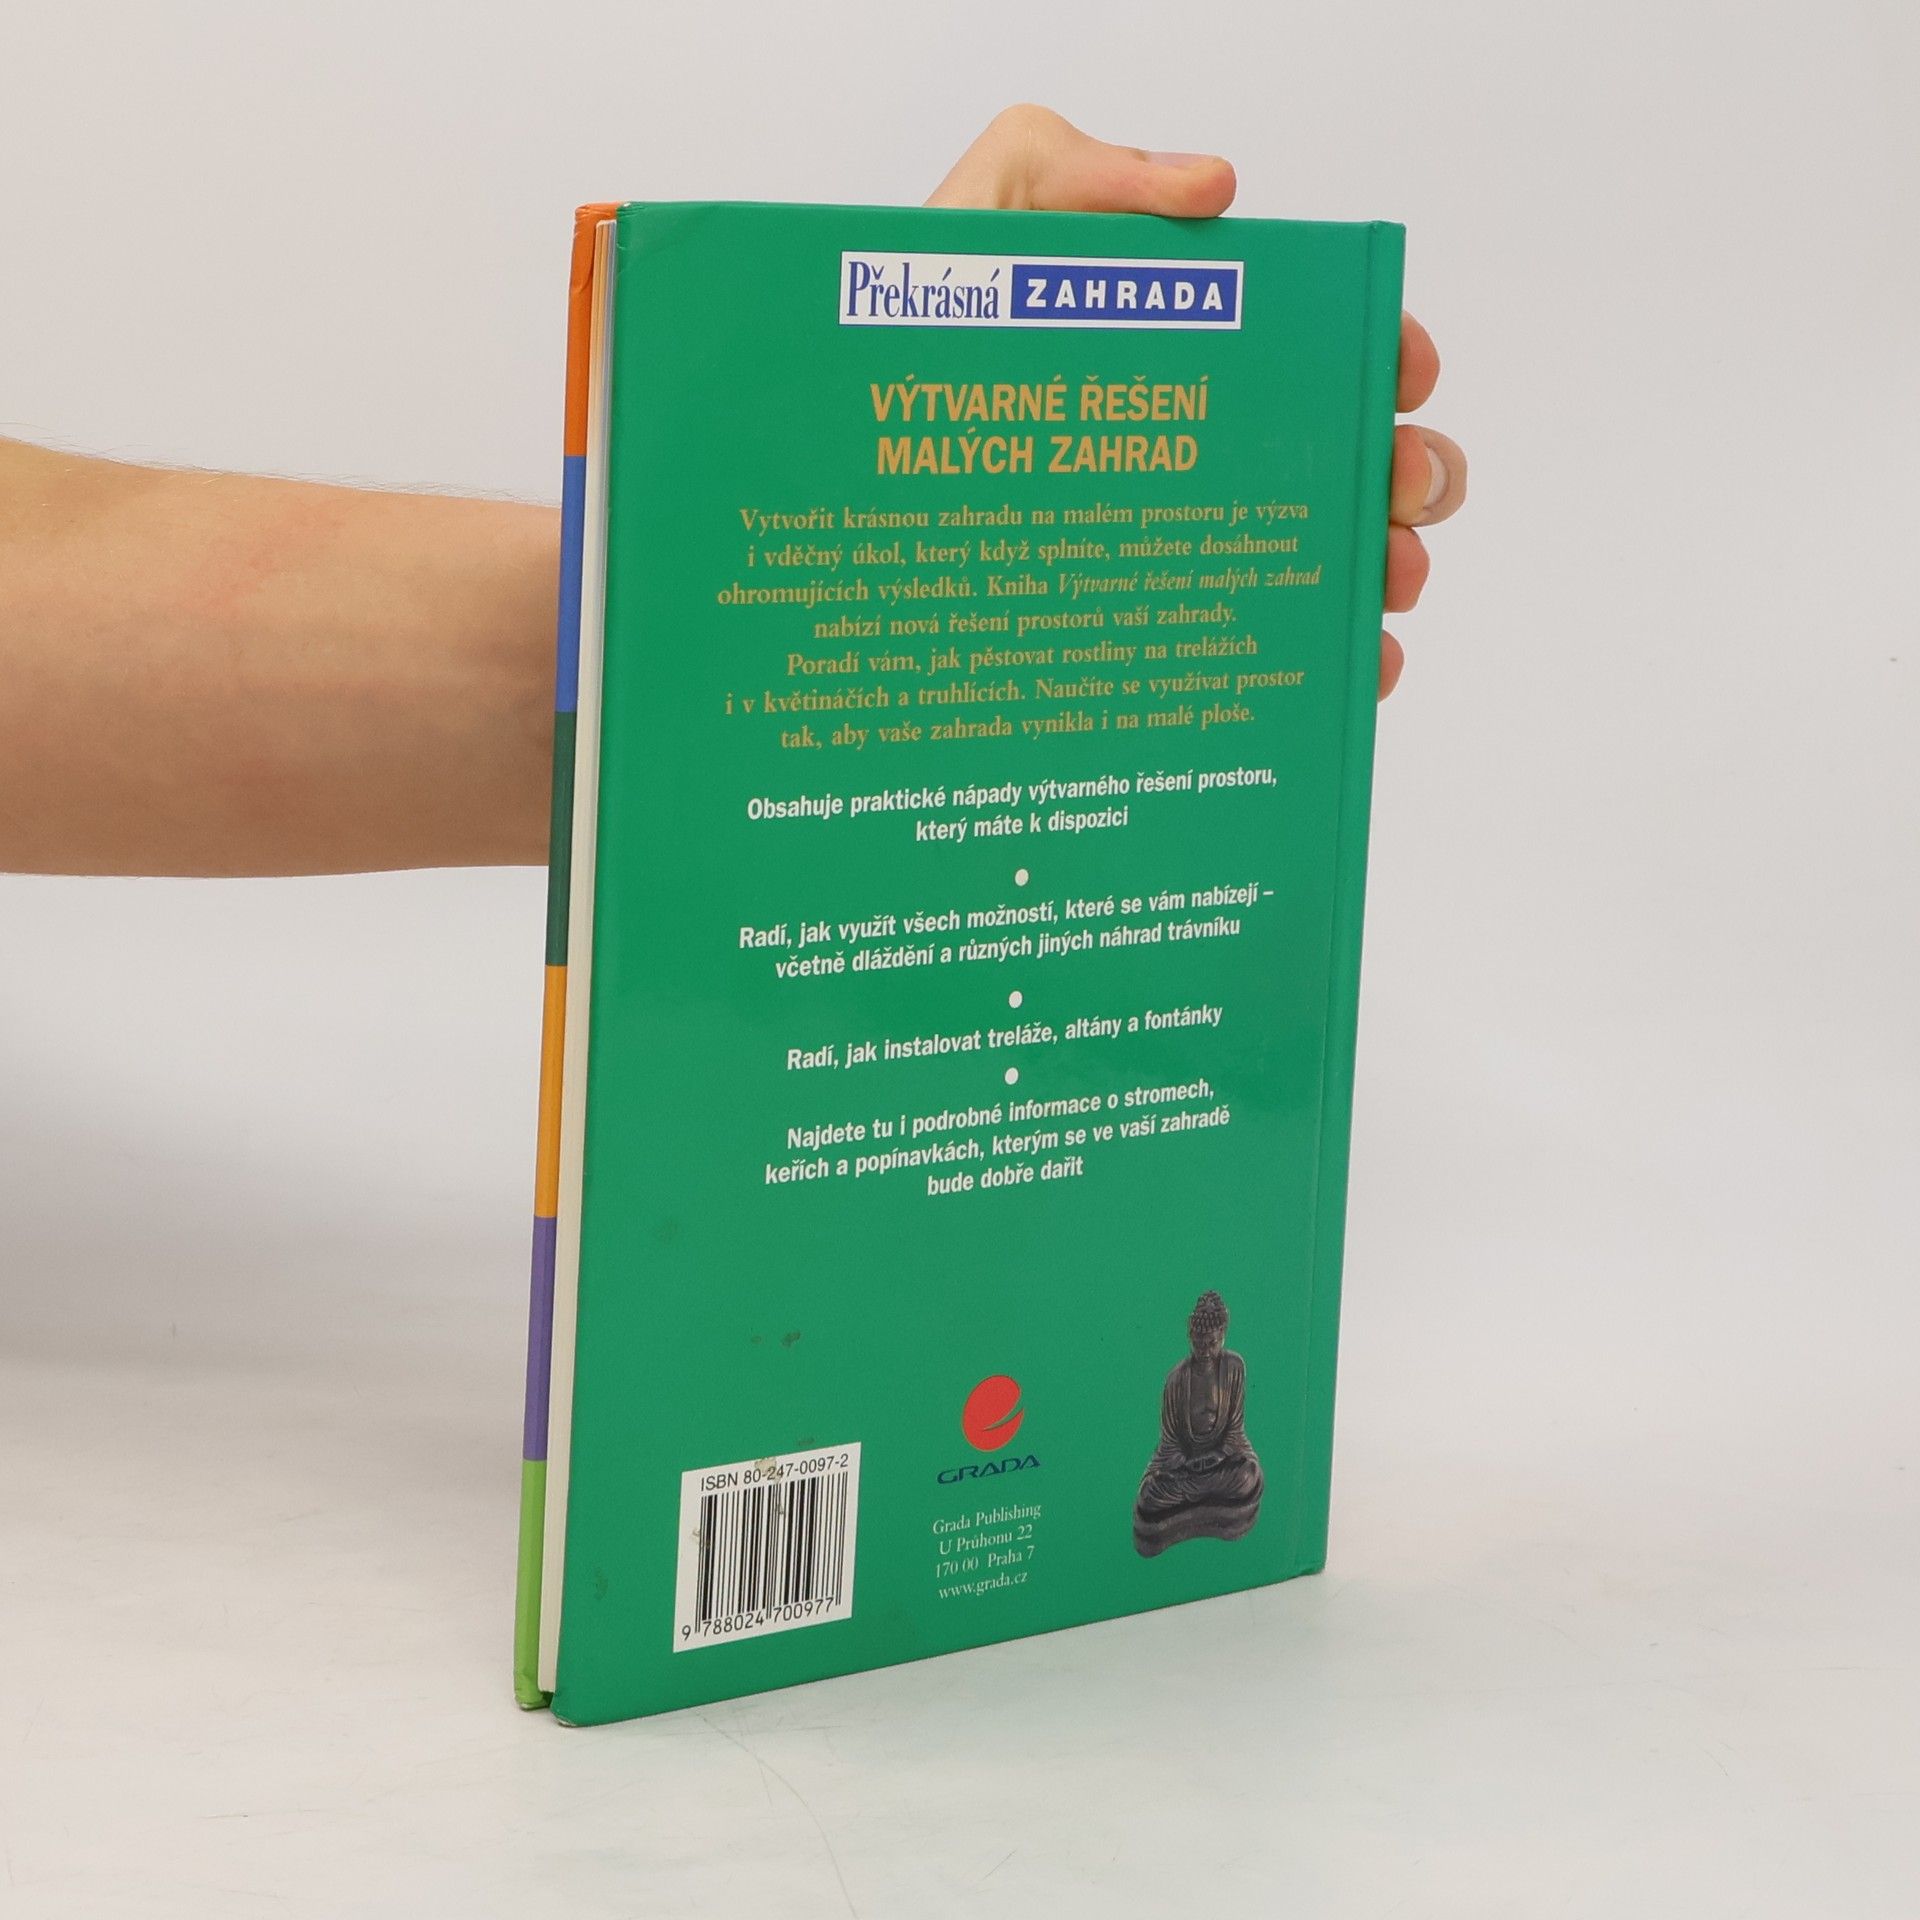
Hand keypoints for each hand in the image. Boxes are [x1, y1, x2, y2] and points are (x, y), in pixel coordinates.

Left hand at [929, 105, 1465, 698]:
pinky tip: (1350, 676)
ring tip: (1382, 586)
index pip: (1315, 347)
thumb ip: (1080, 175)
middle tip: (1398, 489)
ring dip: (1382, 571)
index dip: (1380, 353)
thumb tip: (1214, 187)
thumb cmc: (899, 342)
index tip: (1400, 376)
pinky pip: (1255, 665)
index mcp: (1185, 355)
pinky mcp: (1143, 643)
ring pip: (1320, 567)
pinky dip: (1327, 670)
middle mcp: (1199, 456)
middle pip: (1342, 464)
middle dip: (1405, 473)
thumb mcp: (981, 223)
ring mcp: (1177, 552)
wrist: (826, 463)